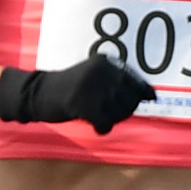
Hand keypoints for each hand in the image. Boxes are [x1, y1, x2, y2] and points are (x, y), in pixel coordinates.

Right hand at [0, 54, 153, 129]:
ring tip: (100, 119)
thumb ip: (117, 83)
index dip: (143, 90)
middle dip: (125, 110)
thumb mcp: (94, 77)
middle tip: (110, 115)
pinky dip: (103, 127)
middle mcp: (101, 71)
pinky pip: (105, 122)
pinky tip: (96, 127)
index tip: (151, 98)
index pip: (134, 78)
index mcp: (105, 62)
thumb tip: (150, 95)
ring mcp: (91, 86)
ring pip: (119, 111)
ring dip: (112, 119)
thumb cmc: (70, 89)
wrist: (39, 94)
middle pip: (129, 98)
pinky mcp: (82, 103)